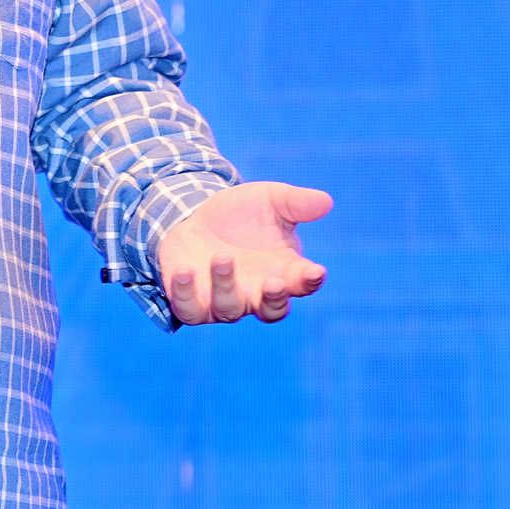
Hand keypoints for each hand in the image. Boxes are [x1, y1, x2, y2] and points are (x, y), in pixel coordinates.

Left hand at [155, 181, 331, 325]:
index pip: (303, 284)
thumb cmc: (241, 213)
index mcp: (284, 272)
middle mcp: (256, 293)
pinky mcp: (191, 302)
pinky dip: (184, 295)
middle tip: (274, 282)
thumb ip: (297, 203)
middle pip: (272, 310)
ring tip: (222, 256)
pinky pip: (188, 309)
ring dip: (226, 285)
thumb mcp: (270, 200)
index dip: (310, 281)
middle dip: (274, 299)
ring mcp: (223, 301)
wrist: (195, 215)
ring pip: (229, 309)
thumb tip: (326, 201)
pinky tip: (183, 271)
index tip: (315, 271)